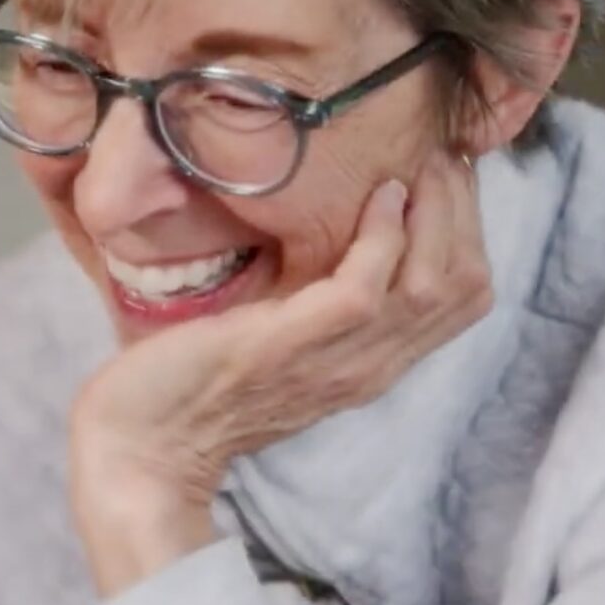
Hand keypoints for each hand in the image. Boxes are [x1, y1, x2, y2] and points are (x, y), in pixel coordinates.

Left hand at [67, 153, 491, 594]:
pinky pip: (369, 286)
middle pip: (465, 284)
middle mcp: (368, 367)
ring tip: (415, 165)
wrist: (138, 450)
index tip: (439, 174)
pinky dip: (384, 234)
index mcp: (368, 365)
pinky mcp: (291, 344)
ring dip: (437, 211)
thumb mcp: (272, 340)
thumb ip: (309, 303)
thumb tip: (321, 231)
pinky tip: (375, 195)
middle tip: (436, 155)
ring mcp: (337, 360)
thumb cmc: (187, 385)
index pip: (461, 296)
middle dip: (462, 208)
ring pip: (436, 281)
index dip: (464, 227)